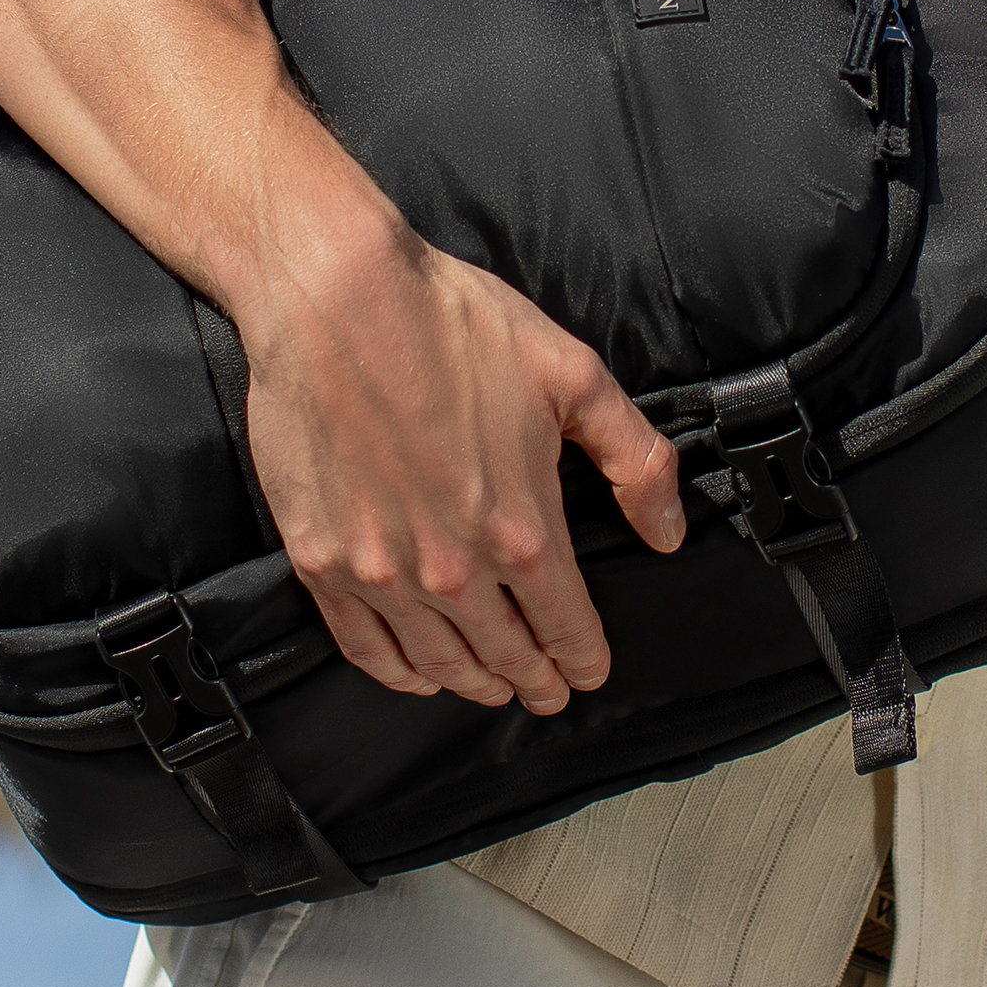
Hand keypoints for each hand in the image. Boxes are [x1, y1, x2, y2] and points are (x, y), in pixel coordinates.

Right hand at [235, 191, 683, 717]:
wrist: (334, 294)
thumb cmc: (450, 323)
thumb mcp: (572, 376)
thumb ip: (634, 461)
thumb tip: (667, 530)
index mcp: (521, 529)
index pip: (565, 626)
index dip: (584, 658)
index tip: (590, 671)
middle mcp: (451, 568)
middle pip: (504, 655)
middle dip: (535, 680)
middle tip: (547, 692)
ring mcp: (378, 571)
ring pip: (437, 661)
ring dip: (473, 685)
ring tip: (493, 689)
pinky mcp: (319, 559)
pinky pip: (364, 646)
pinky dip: (397, 673)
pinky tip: (417, 674)